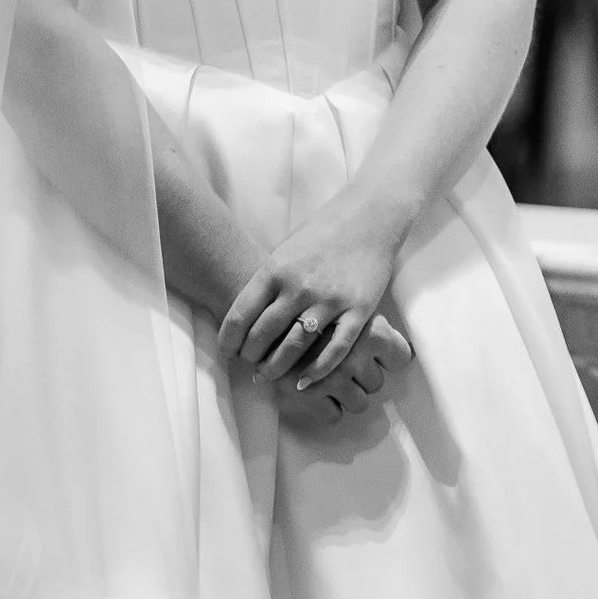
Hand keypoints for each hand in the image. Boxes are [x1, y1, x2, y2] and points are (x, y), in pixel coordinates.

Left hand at [218, 201, 410, 389]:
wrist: (370, 216)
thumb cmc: (322, 233)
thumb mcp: (285, 250)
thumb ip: (266, 283)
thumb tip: (245, 319)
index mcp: (275, 269)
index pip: (239, 316)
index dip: (228, 341)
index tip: (228, 352)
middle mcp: (299, 286)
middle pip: (262, 336)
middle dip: (250, 357)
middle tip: (250, 365)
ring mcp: (330, 300)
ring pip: (294, 348)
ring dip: (277, 368)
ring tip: (270, 376)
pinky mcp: (358, 310)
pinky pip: (334, 350)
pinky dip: (316, 372)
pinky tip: (303, 382)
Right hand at [266, 313, 414, 425]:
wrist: (265, 310)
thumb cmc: (312, 308)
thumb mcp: (346, 305)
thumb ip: (371, 325)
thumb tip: (407, 352)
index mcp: (371, 330)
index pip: (400, 358)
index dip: (388, 360)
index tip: (376, 358)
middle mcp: (356, 355)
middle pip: (376, 383)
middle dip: (361, 378)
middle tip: (343, 365)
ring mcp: (334, 377)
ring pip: (359, 404)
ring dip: (346, 395)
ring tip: (330, 379)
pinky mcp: (310, 395)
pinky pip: (333, 416)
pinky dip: (326, 409)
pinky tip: (318, 392)